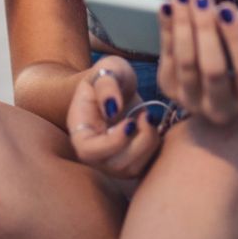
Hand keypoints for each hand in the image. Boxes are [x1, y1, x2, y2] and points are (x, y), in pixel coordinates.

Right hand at [65, 56, 163, 179]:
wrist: (119, 85)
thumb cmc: (110, 75)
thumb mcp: (108, 68)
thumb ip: (107, 85)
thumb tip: (112, 108)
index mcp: (81, 129)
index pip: (89, 151)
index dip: (112, 143)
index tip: (131, 122)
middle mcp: (94, 150)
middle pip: (113, 166)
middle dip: (138, 144)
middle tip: (145, 115)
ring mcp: (112, 158)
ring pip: (131, 170)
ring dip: (149, 144)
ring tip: (148, 118)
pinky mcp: (131, 160)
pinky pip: (146, 166)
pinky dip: (156, 148)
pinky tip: (153, 126)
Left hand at [156, 0, 237, 124]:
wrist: (235, 96)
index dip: (237, 40)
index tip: (228, 8)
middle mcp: (223, 111)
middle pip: (212, 69)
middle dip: (206, 29)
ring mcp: (193, 103)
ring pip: (185, 64)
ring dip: (182, 25)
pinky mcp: (171, 92)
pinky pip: (166, 59)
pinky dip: (165, 30)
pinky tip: (168, 6)